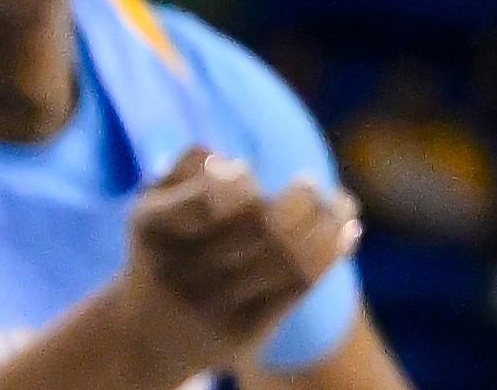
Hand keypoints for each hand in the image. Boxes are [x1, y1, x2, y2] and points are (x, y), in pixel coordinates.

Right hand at [119, 149, 357, 361]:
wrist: (149, 331)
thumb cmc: (169, 237)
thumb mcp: (159, 193)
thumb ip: (192, 162)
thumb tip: (233, 168)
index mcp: (152, 227)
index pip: (205, 199)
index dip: (237, 182)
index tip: (247, 171)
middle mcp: (179, 273)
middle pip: (261, 227)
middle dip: (301, 199)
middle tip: (307, 182)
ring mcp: (211, 309)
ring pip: (290, 258)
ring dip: (328, 221)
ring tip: (340, 204)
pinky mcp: (241, 334)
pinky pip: (299, 287)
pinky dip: (332, 250)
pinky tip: (347, 230)